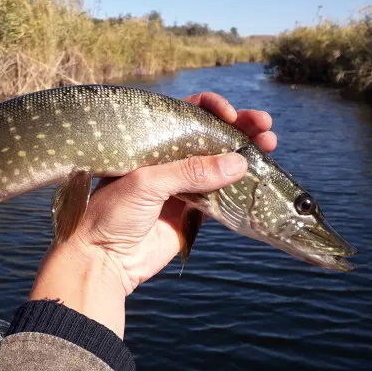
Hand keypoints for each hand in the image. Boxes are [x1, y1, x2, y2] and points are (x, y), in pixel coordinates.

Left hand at [29, 92, 276, 336]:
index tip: (231, 114)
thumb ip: (191, 172)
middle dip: (239, 128)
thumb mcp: (146, 184)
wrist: (101, 260)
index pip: (186, 114)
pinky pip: (221, 195)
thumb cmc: (109, 214)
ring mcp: (181, 186)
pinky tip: (260, 176)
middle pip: (210, 137)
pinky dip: (240, 185)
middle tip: (265, 126)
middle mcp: (167, 160)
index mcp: (150, 142)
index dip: (211, 109)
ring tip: (270, 145)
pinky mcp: (192, 213)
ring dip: (245, 155)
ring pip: (220, 165)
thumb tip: (239, 162)